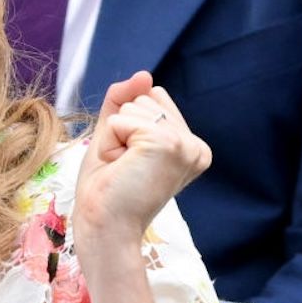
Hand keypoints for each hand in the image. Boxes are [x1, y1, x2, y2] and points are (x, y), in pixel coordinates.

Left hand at [73, 71, 211, 251]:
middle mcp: (196, 145)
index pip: (152, 98)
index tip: (130, 162)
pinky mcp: (167, 144)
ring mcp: (185, 144)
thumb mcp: (114, 136)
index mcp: (191, 146)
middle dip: (120, 129)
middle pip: (143, 97)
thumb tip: (144, 74)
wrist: (105, 228)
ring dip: (114, 136)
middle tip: (124, 167)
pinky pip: (122, 118)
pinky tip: (121, 168)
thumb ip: (124, 102)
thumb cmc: (107, 190)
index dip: (127, 126)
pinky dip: (110, 141)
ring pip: (133, 105)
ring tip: (122, 169)